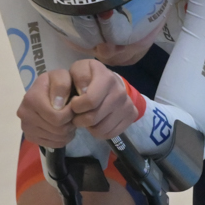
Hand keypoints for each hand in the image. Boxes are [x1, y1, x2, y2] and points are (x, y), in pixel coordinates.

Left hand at [16, 59, 142, 147]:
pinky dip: (99, 132)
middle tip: (77, 114)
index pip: (90, 101)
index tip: (73, 104)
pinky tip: (96, 122)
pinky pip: (110, 134)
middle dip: (80, 119)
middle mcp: (120, 92)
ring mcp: (127, 105)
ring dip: (89, 127)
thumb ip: (77, 77)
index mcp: (106, 78)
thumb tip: (83, 92)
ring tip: (86, 118)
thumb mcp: (79, 70)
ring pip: (101, 129)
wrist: (111, 83)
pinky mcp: (131, 116)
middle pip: (94, 118)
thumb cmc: (89, 77)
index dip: (77, 107)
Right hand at [16, 67, 76, 147]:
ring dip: (67, 131)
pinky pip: (52, 144)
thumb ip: (61, 86)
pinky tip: (61, 128)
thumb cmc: (55, 84)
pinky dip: (61, 138)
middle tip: (72, 115)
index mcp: (31, 99)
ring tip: (67, 120)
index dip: (70, 114)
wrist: (45, 91)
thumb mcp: (60, 76)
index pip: (57, 118)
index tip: (73, 107)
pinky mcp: (30, 136)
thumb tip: (57, 106)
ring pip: (56, 138)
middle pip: (57, 130)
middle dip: (69, 123)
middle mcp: (24, 114)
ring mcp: (26, 127)